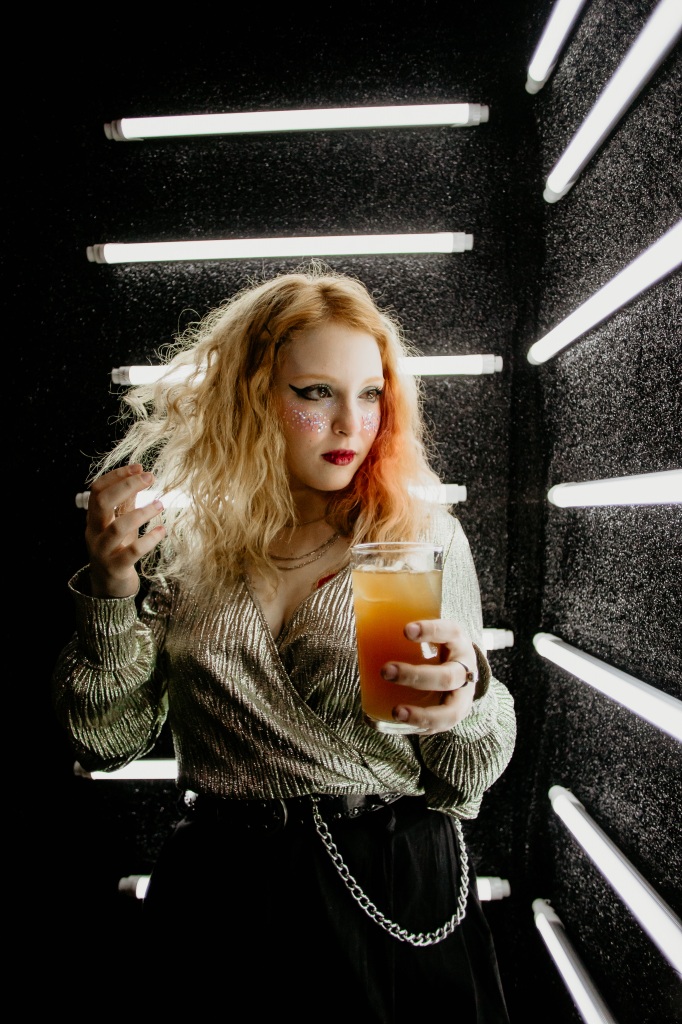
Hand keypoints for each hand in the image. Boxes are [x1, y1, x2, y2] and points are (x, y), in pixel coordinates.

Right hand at [85, 464, 165, 597]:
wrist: (108, 590)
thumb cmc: (116, 551)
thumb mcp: (120, 525)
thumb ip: (126, 504)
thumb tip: (138, 478)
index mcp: (94, 519)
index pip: (97, 490)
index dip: (117, 476)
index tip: (138, 467)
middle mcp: (94, 532)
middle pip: (103, 502)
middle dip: (126, 486)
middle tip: (149, 478)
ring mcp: (103, 551)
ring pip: (118, 527)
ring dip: (141, 512)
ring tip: (159, 504)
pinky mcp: (116, 567)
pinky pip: (132, 551)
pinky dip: (149, 539)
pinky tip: (162, 530)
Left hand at [381, 620, 477, 734]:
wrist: (464, 667)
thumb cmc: (440, 646)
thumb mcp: (433, 632)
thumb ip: (410, 631)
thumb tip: (368, 620)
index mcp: (459, 642)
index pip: (449, 632)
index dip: (430, 631)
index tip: (406, 630)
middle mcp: (466, 669)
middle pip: (447, 677)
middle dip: (416, 677)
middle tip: (386, 671)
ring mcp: (463, 696)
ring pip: (449, 712)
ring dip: (422, 714)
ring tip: (397, 712)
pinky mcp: (454, 715)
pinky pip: (439, 726)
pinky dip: (419, 726)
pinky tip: (398, 721)